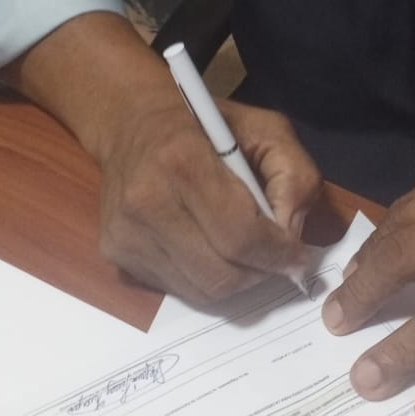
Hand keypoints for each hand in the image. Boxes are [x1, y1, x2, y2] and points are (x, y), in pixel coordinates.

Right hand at [4, 11, 322, 301]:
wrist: (130, 124)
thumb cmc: (204, 124)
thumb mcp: (265, 129)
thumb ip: (294, 176)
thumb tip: (292, 233)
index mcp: (183, 161)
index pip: (240, 236)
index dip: (278, 255)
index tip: (298, 257)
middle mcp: (147, 203)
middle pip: (222, 274)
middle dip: (260, 273)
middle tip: (274, 258)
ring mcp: (126, 234)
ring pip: (202, 291)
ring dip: (235, 280)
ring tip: (243, 252)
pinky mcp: (116, 255)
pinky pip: (178, 289)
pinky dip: (205, 280)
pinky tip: (209, 249)